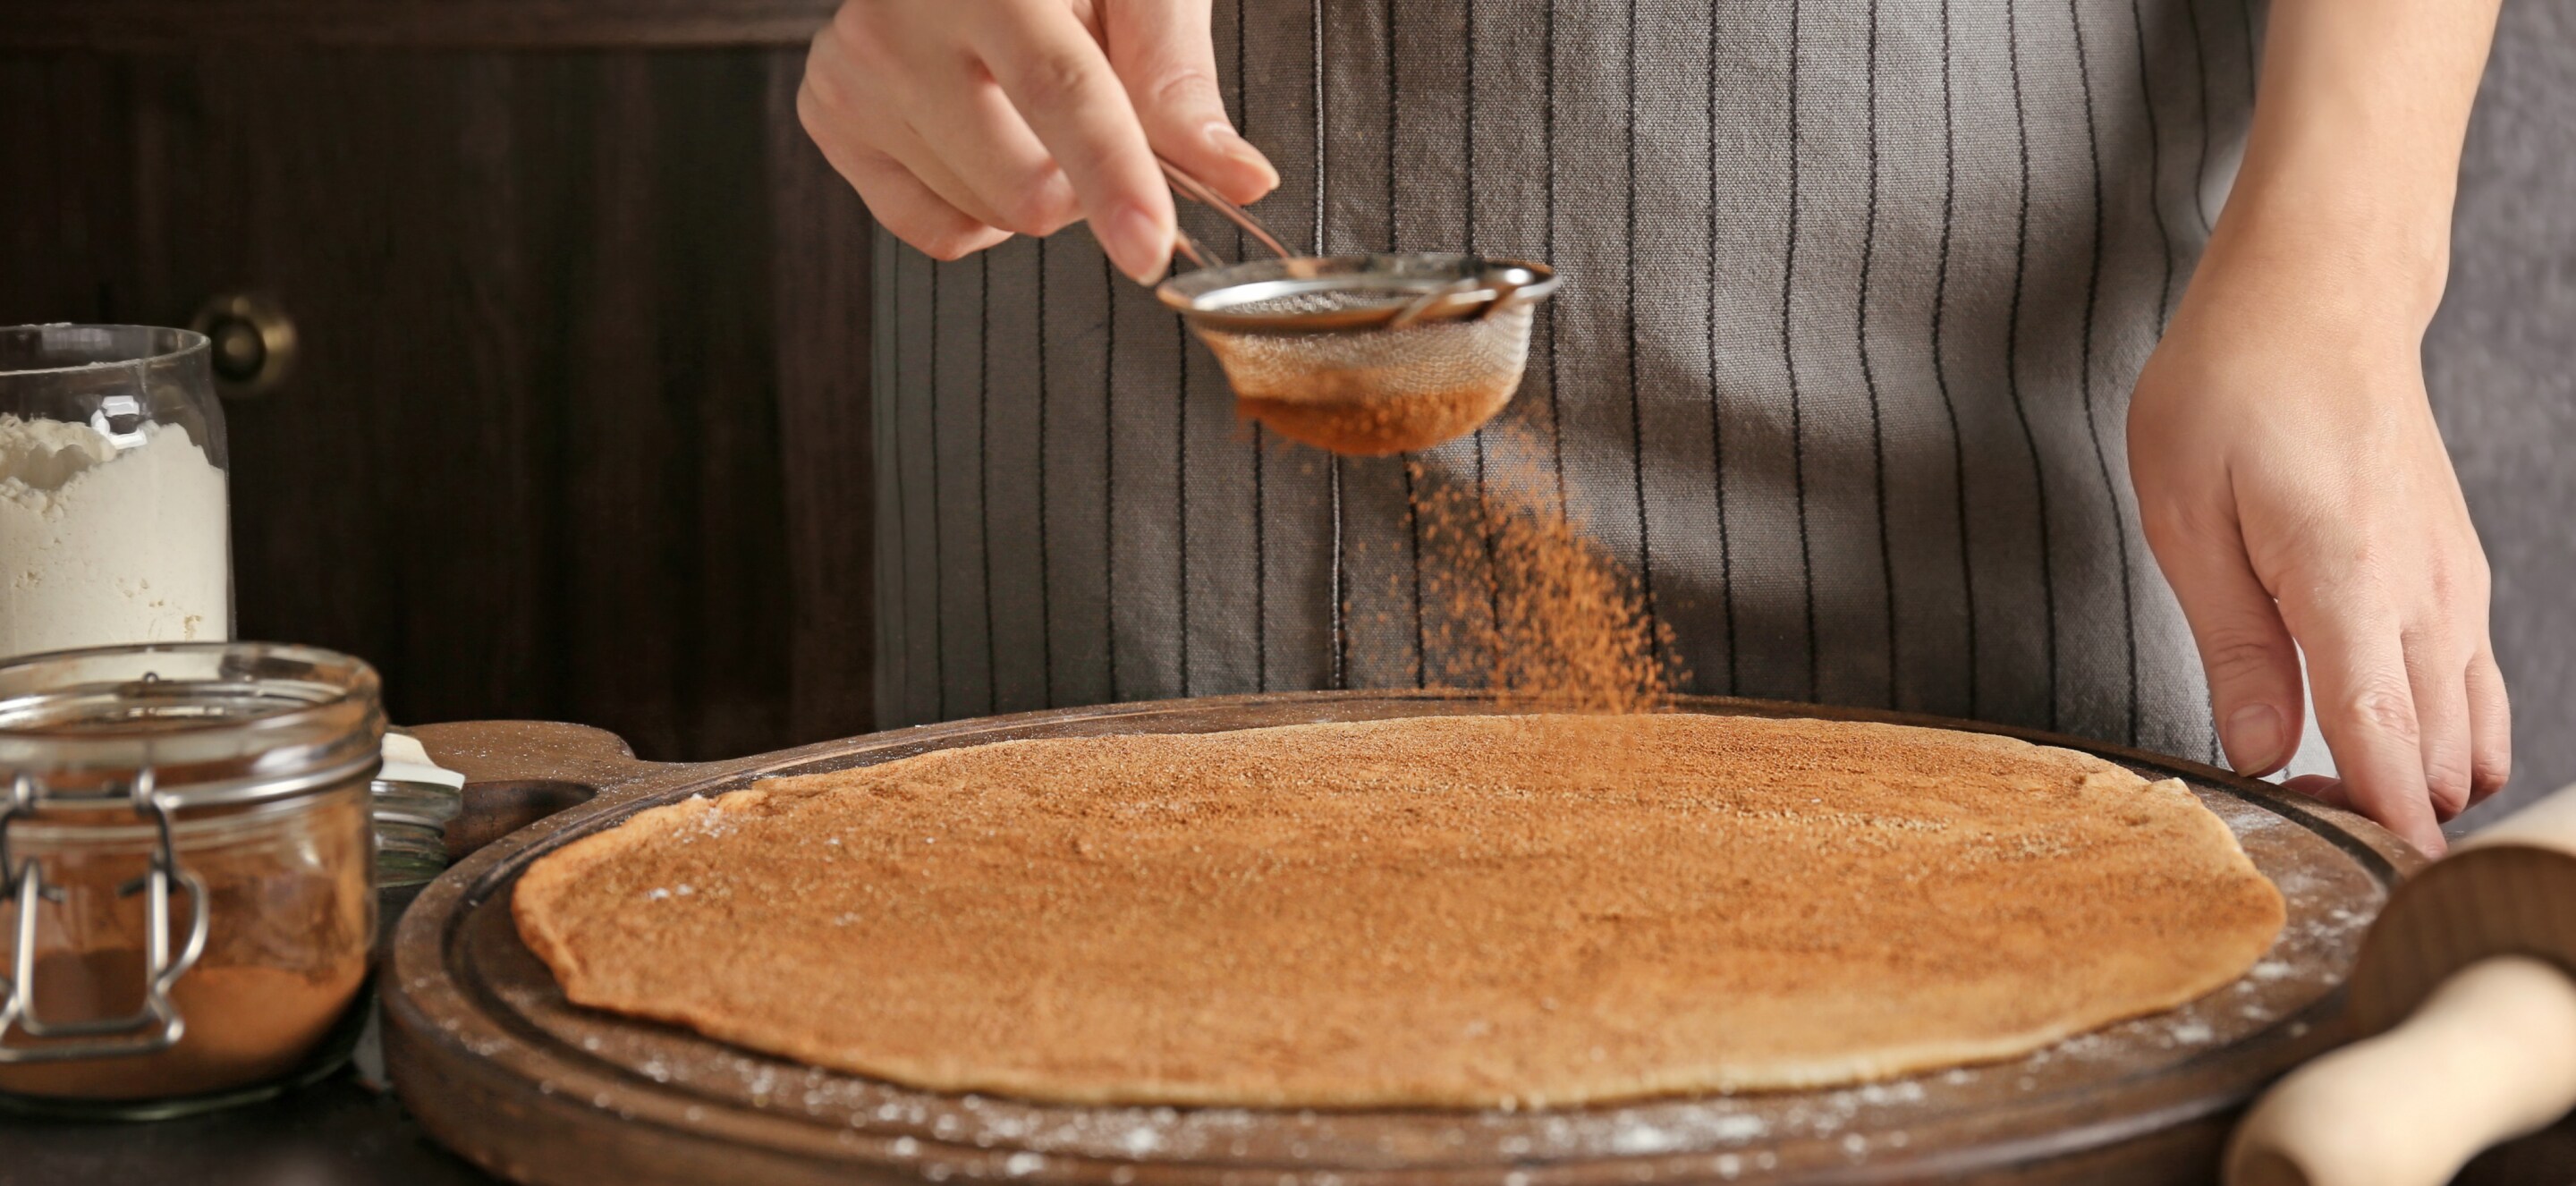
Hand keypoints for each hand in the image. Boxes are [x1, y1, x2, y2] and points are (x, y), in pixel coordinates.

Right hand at [797, 0, 1278, 281]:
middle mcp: (898, 18)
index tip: (1151, 248)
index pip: (1060, 92)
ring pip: (986, 216)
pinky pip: (936, 231)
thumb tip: (1241, 180)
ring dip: (1036, 187)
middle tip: (1093, 112)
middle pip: (1025, 186)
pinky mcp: (827, 114)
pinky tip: (984, 134)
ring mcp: (853, 72)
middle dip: (1087, 180)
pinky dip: (981, 206)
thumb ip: (1178, 80)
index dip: (1114, 178)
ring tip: (1023, 100)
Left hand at [2131, 270, 2507, 857]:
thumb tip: (2257, 752)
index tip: (2361, 890)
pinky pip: (2469, 687)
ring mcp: (2455, 586)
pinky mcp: (2455, 577)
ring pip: (2471, 733)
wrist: (2320, 294)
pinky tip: (2365, 736)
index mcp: (2351, 582)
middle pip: (2437, 760)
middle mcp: (2427, 594)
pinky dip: (2433, 734)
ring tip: (2321, 785)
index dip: (2377, 830)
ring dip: (2412, 781)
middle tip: (2287, 818)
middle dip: (2378, 818)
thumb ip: (2233, 644)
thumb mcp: (2186, 511)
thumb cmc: (2236, 384)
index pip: (2387, 743)